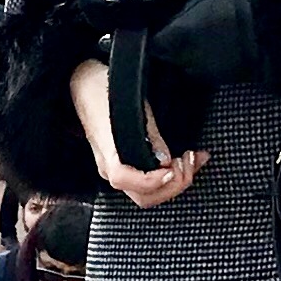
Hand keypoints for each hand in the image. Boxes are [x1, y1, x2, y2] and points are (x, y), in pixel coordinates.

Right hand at [71, 59, 199, 210]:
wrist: (87, 84)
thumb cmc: (105, 91)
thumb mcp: (132, 107)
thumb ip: (150, 137)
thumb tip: (164, 160)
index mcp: (107, 154)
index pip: (125, 179)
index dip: (152, 180)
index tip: (173, 167)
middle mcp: (111, 169)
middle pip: (144, 196)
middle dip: (174, 184)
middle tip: (189, 161)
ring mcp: (121, 170)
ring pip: (151, 193)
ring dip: (177, 181)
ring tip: (193, 159)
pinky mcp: (130, 165)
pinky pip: (152, 181)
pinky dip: (174, 175)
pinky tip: (189, 160)